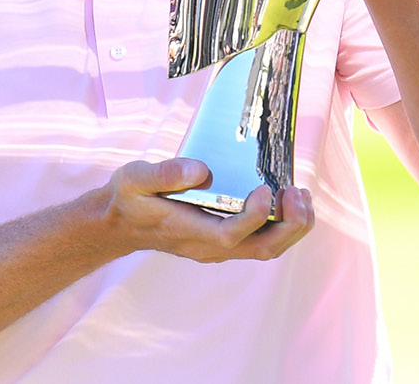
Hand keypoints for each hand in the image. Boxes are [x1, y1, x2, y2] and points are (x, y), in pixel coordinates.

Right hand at [99, 158, 313, 263]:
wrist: (118, 224)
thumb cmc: (128, 200)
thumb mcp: (134, 179)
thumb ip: (165, 174)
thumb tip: (201, 170)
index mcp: (190, 233)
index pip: (231, 236)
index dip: (255, 216)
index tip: (264, 188)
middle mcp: (209, 247)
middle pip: (262, 249)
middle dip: (290, 224)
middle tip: (297, 192)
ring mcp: (219, 247)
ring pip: (268, 248)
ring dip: (292, 225)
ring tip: (299, 194)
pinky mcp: (225, 241)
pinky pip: (262, 240)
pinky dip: (283, 223)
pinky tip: (288, 198)